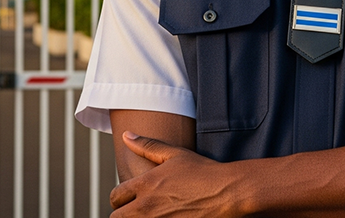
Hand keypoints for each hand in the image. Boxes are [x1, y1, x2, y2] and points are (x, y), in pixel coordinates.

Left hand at [110, 132, 243, 216]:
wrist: (228, 192)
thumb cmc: (204, 172)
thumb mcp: (175, 154)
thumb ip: (147, 145)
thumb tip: (127, 135)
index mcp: (145, 184)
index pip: (115, 196)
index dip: (119, 198)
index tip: (128, 199)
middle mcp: (148, 206)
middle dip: (123, 214)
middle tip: (134, 211)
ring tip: (149, 215)